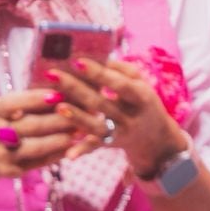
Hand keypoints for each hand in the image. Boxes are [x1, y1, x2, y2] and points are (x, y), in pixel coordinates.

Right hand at [0, 87, 81, 178]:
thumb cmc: (1, 123)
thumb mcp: (6, 109)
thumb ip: (30, 102)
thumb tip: (65, 91)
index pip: (13, 103)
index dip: (35, 99)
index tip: (59, 94)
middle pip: (31, 126)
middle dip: (59, 119)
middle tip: (83, 114)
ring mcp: (2, 154)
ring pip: (37, 147)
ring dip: (61, 139)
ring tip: (81, 132)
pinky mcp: (11, 171)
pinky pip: (38, 163)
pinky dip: (57, 155)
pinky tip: (72, 148)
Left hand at [48, 58, 187, 175]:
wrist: (157, 139)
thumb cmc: (141, 102)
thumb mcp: (140, 84)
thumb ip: (122, 70)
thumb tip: (100, 56)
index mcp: (141, 97)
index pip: (119, 84)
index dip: (99, 74)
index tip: (77, 62)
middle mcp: (131, 116)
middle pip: (101, 103)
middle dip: (76, 88)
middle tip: (52, 75)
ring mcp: (120, 132)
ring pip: (97, 126)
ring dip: (78, 118)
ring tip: (58, 106)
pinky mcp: (110, 144)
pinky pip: (95, 147)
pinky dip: (82, 150)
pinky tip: (68, 154)